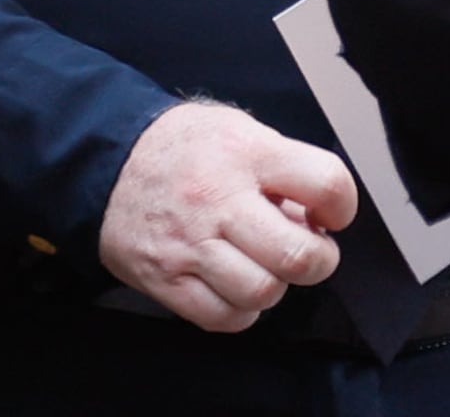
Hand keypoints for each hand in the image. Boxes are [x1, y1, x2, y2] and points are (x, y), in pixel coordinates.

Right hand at [98, 102, 355, 331]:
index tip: (330, 213)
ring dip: (274, 286)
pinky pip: (223, 318)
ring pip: (262, 292)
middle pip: (298, 256)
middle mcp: (220, 201)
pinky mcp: (166, 280)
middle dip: (318, 260)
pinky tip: (234, 285)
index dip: (341, 205)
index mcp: (248, 155)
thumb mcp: (239, 131)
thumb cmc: (183, 147)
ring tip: (263, 265)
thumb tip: (317, 217)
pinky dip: (240, 311)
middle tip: (307, 250)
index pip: (325, 183)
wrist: (107, 161)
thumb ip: (282, 168)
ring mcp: (191, 245)